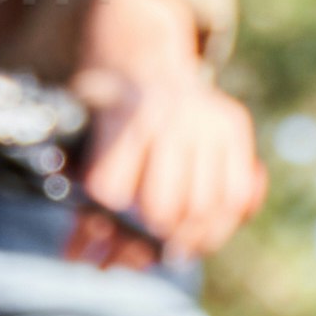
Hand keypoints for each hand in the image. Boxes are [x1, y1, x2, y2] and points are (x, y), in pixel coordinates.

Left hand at [70, 0, 260, 264]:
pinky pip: (239, 193)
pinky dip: (226, 220)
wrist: (143, 57)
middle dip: (154, 241)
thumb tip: (77, 258)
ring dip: (194, 240)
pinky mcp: (234, 123)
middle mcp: (167, 115)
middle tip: (150, 253)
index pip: (114, 194)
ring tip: (180, 249)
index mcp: (122, 119)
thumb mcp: (82, 144)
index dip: (111, 226)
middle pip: (165, 209)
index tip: (109, 243)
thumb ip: (83, 198)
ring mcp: (205, 118)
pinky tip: (209, 229)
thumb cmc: (107, 115)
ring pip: (207, 208)